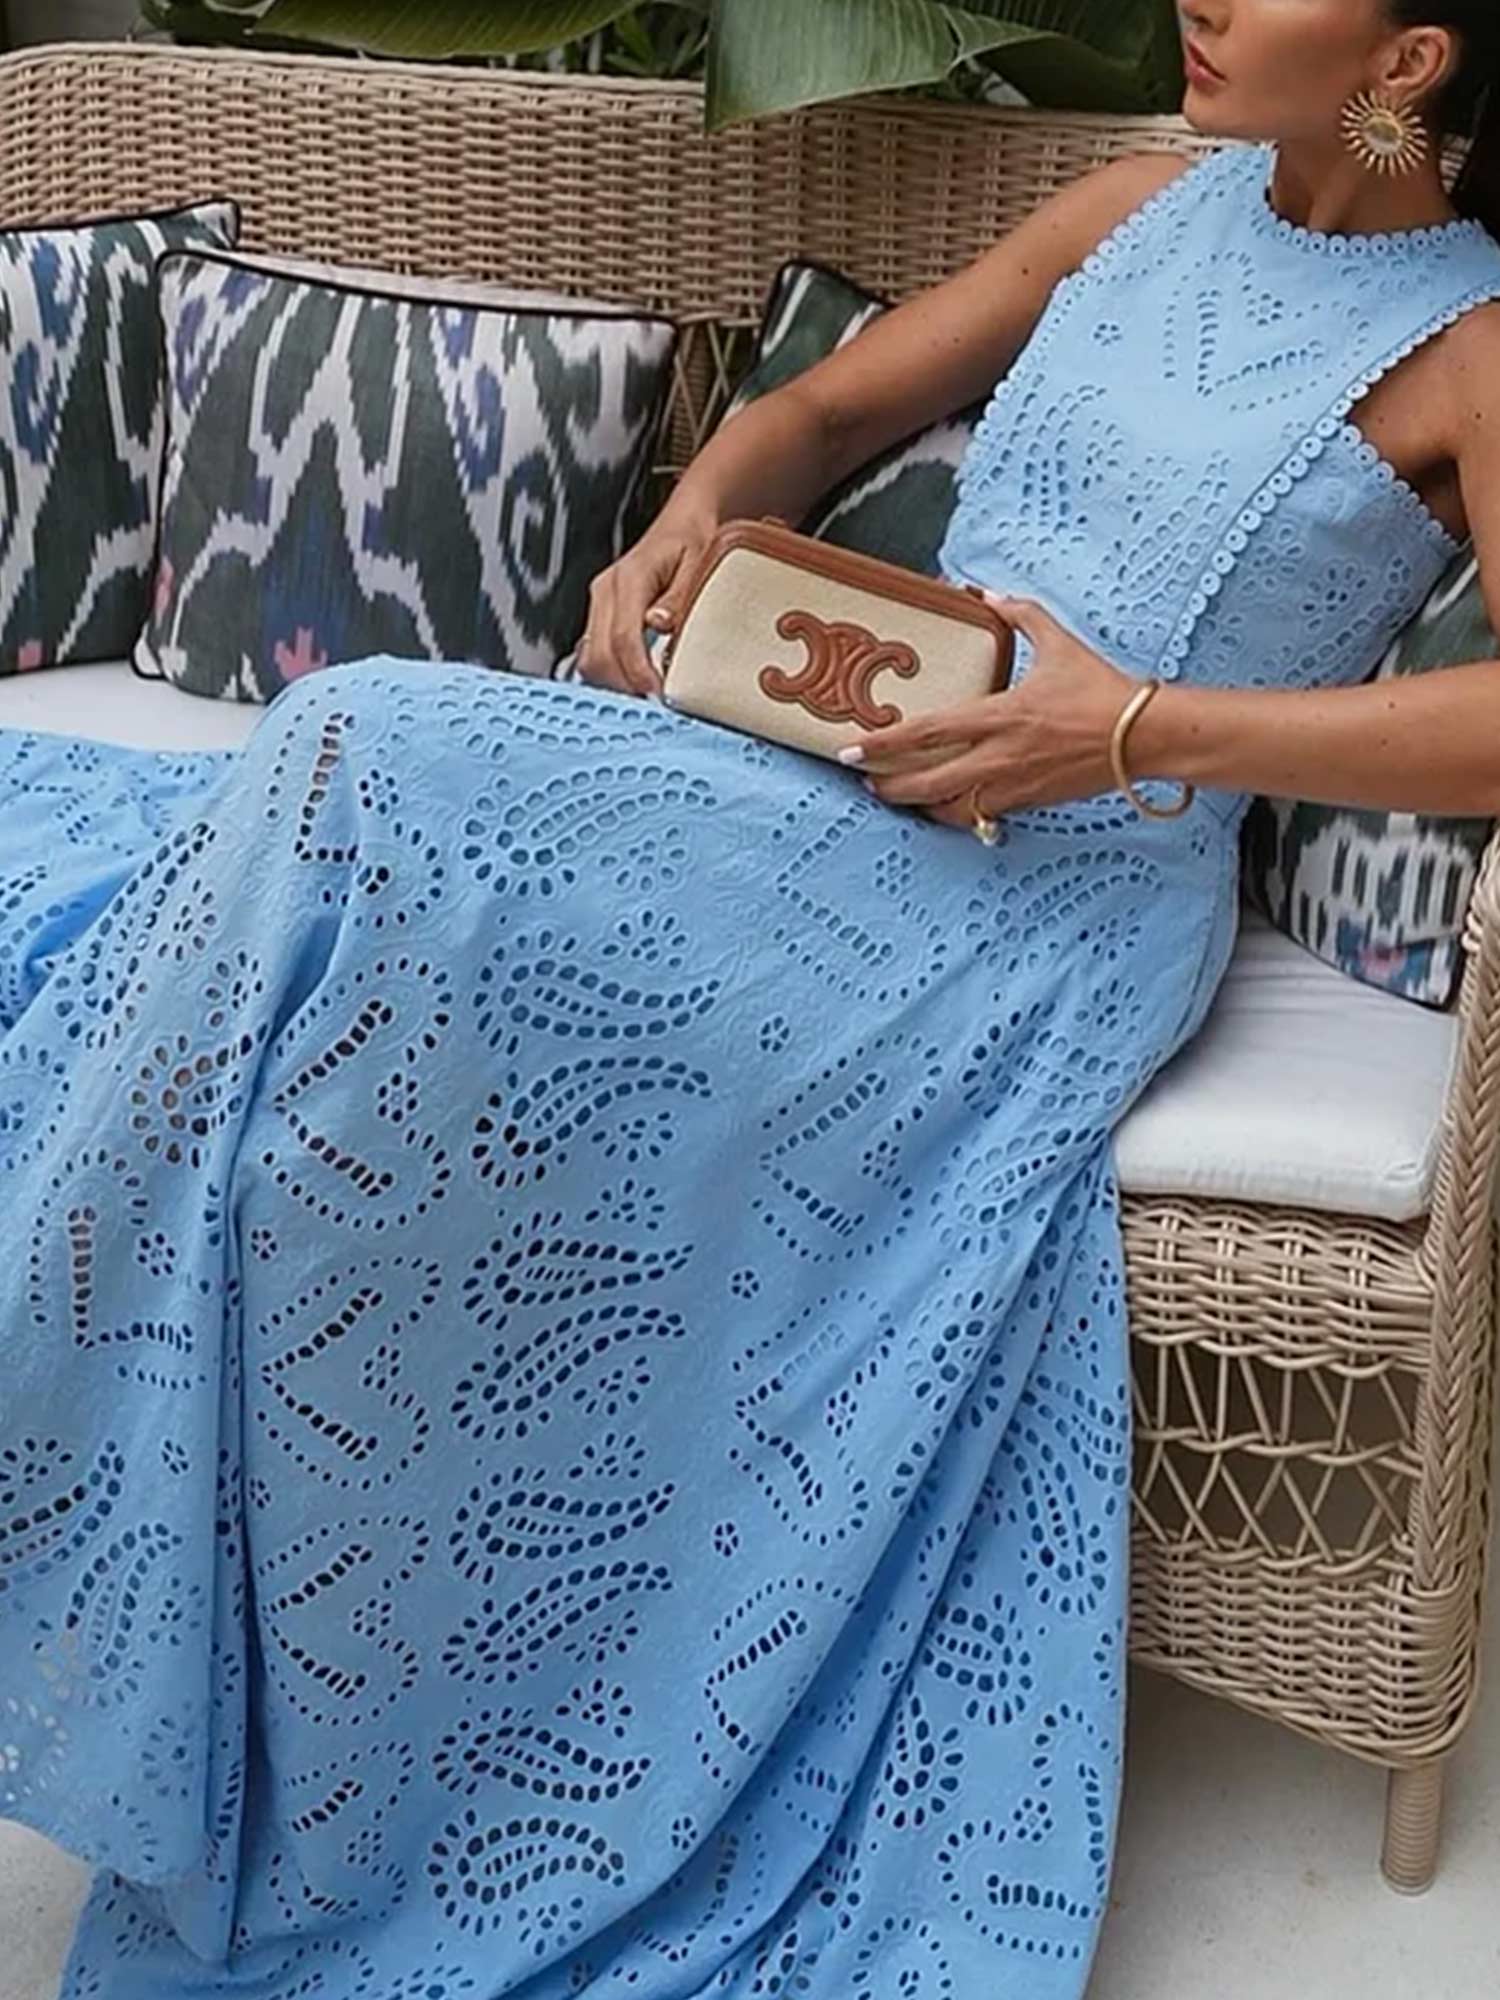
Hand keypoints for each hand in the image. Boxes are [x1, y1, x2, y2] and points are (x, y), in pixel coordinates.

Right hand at [575, 517, 714, 698]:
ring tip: (649, 696)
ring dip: (616, 683)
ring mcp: (600, 604)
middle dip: (624, 685)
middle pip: (598, 655)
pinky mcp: (601, 615)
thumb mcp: (701, 560)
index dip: (638, 673)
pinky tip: (638, 683)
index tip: (658, 695)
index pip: (623, 637)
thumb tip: (660, 624)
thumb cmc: (695, 539)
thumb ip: (680, 594)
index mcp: (629, 577)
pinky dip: (613, 674)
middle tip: (657, 704)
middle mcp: (606, 591)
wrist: (685, 522)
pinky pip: (595, 654)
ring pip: (590, 659)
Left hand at [842, 594, 1135, 831]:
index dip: (884, 743)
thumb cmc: (1100, 688)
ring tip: (894, 794)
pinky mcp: (1028, 803)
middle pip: (926, 782)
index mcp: (1000, 715)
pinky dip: (954, 815)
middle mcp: (1000, 757)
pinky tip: (940, 806)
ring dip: (916, 805)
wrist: (1142, 736)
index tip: (851, 747)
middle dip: (887, 785)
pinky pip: (979, 817)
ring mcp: (1013, 786)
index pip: (927, 733)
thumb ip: (1018, 613)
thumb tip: (986, 591)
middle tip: (863, 778)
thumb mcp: (1057, 642)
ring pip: (948, 809)